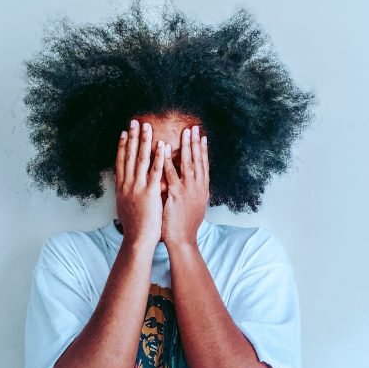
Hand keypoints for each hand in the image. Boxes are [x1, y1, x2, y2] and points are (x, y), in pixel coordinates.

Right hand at [115, 119, 164, 250]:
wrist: (137, 240)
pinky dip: (159, 157)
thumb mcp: (125, 207)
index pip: (120, 162)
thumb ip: (127, 195)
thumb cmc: (134, 228)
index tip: (124, 133)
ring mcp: (138, 187)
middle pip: (128, 156)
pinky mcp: (150, 192)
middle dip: (132, 137)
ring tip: (146, 126)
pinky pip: (155, 171)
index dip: (122, 146)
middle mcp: (127, 184)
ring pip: (140, 159)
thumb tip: (126, 188)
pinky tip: (162, 145)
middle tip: (134, 121)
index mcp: (121, 188)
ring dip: (143, 141)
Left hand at [161, 125, 209, 246]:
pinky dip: (169, 160)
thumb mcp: (196, 206)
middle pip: (198, 160)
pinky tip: (165, 149)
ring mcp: (189, 190)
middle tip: (194, 128)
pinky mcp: (177, 194)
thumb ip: (195, 192)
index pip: (204, 165)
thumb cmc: (186, 225)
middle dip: (196, 143)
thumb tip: (196, 183)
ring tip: (185, 132)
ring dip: (187, 146)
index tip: (202, 136)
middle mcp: (199, 187)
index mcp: (203, 189)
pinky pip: (172, 174)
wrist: (183, 240)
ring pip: (189, 164)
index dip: (203, 150)